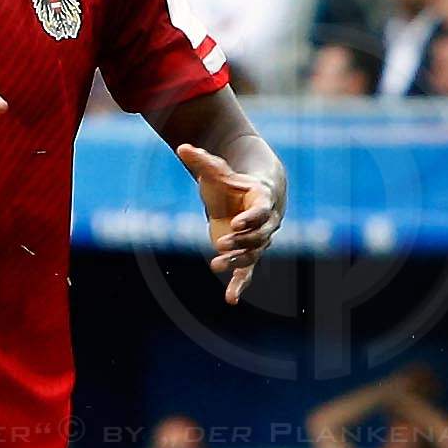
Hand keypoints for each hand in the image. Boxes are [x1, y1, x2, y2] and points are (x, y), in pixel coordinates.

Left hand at [177, 141, 284, 302]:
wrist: (245, 197)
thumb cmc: (232, 182)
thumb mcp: (217, 171)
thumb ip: (202, 160)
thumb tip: (181, 147)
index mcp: (262, 200)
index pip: (262, 211)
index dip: (251, 218)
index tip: (238, 223)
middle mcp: (265, 222)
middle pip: (259, 235)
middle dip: (241, 241)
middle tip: (220, 242)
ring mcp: (256, 240)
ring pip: (252, 254)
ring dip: (236, 261)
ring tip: (215, 264)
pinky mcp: (246, 254)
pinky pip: (246, 272)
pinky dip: (239, 285)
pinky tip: (231, 300)